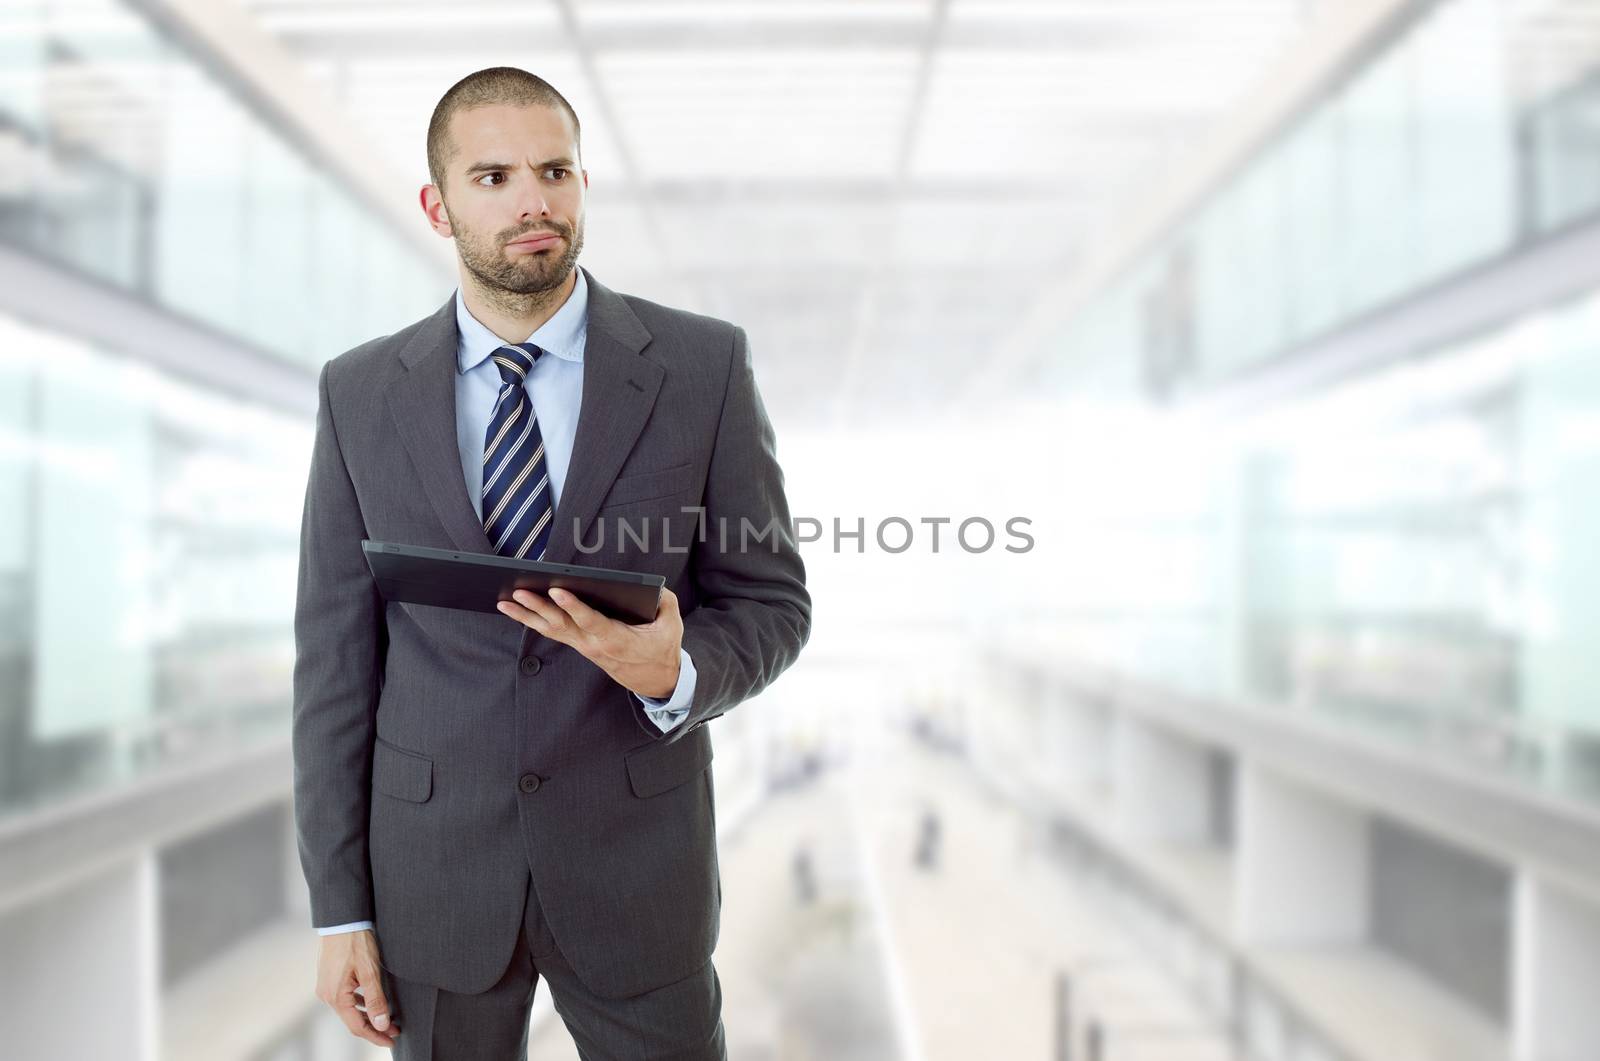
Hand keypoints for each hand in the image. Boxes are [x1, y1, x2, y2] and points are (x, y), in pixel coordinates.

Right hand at [316, 929, 398, 1047]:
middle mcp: (326, 995)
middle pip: (352, 1020)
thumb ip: (375, 1000)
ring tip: (387, 1019)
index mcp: (336, 997)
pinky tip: (369, 1003)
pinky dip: (358, 1004)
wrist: (342, 919)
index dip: (375, 1036)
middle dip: (374, 1027)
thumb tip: (381, 1025)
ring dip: (367, 1016)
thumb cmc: (356, 942)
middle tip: (394, 1030)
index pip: (357, 1026)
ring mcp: (325, 987)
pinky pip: (344, 999)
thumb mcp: (370, 972)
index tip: (391, 1040)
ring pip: (348, 1010)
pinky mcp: (328, 979)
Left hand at [497, 586, 682, 698]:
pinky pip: (553, 632)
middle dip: (538, 608)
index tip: (557, 590)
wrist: (656, 678)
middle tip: (518, 592)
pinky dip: (533, 621)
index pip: (590, 621)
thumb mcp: (672, 625)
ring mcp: (584, 647)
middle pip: (561, 625)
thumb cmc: (662, 648)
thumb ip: (664, 601)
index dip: (573, 606)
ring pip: (551, 630)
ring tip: (505, 601)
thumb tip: (652, 587)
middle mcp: (594, 644)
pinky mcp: (580, 645)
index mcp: (616, 639)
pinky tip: (517, 610)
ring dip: (526, 616)